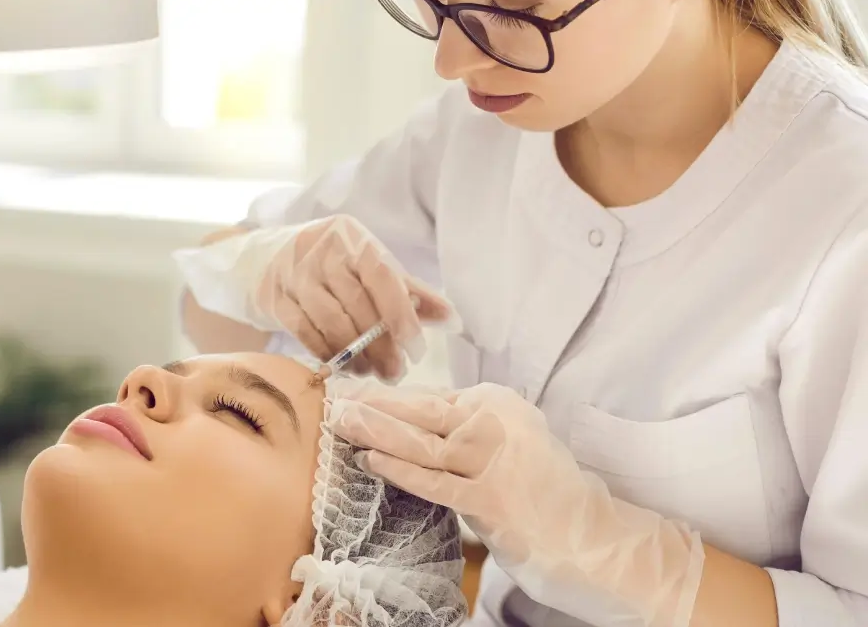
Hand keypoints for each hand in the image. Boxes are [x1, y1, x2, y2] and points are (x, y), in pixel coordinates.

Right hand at [174, 214, 460, 379]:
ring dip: (356, 354)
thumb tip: (454, 319)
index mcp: (351, 237)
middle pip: (358, 304)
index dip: (402, 314)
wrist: (264, 259)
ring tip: (371, 372)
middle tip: (395, 373)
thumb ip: (408, 291)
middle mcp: (320, 249)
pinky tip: (343, 366)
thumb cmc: (331, 265)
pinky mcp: (273, 297)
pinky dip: (327, 353)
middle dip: (381, 345)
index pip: (382, 275)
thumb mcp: (367, 267)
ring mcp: (293, 273)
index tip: (416, 349)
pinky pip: (305, 333)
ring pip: (332, 322)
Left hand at [327, 379, 705, 626]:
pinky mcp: (488, 497)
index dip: (384, 395)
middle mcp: (493, 422)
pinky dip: (399, 470)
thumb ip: (464, 424)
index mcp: (495, 401)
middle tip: (331, 399)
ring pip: (419, 442)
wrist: (588, 529)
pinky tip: (370, 461)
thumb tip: (406, 416)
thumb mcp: (507, 436)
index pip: (428, 396)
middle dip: (370, 405)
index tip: (351, 391)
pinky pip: (433, 482)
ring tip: (340, 423)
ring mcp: (491, 459)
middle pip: (418, 411)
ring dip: (374, 431)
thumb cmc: (541, 485)